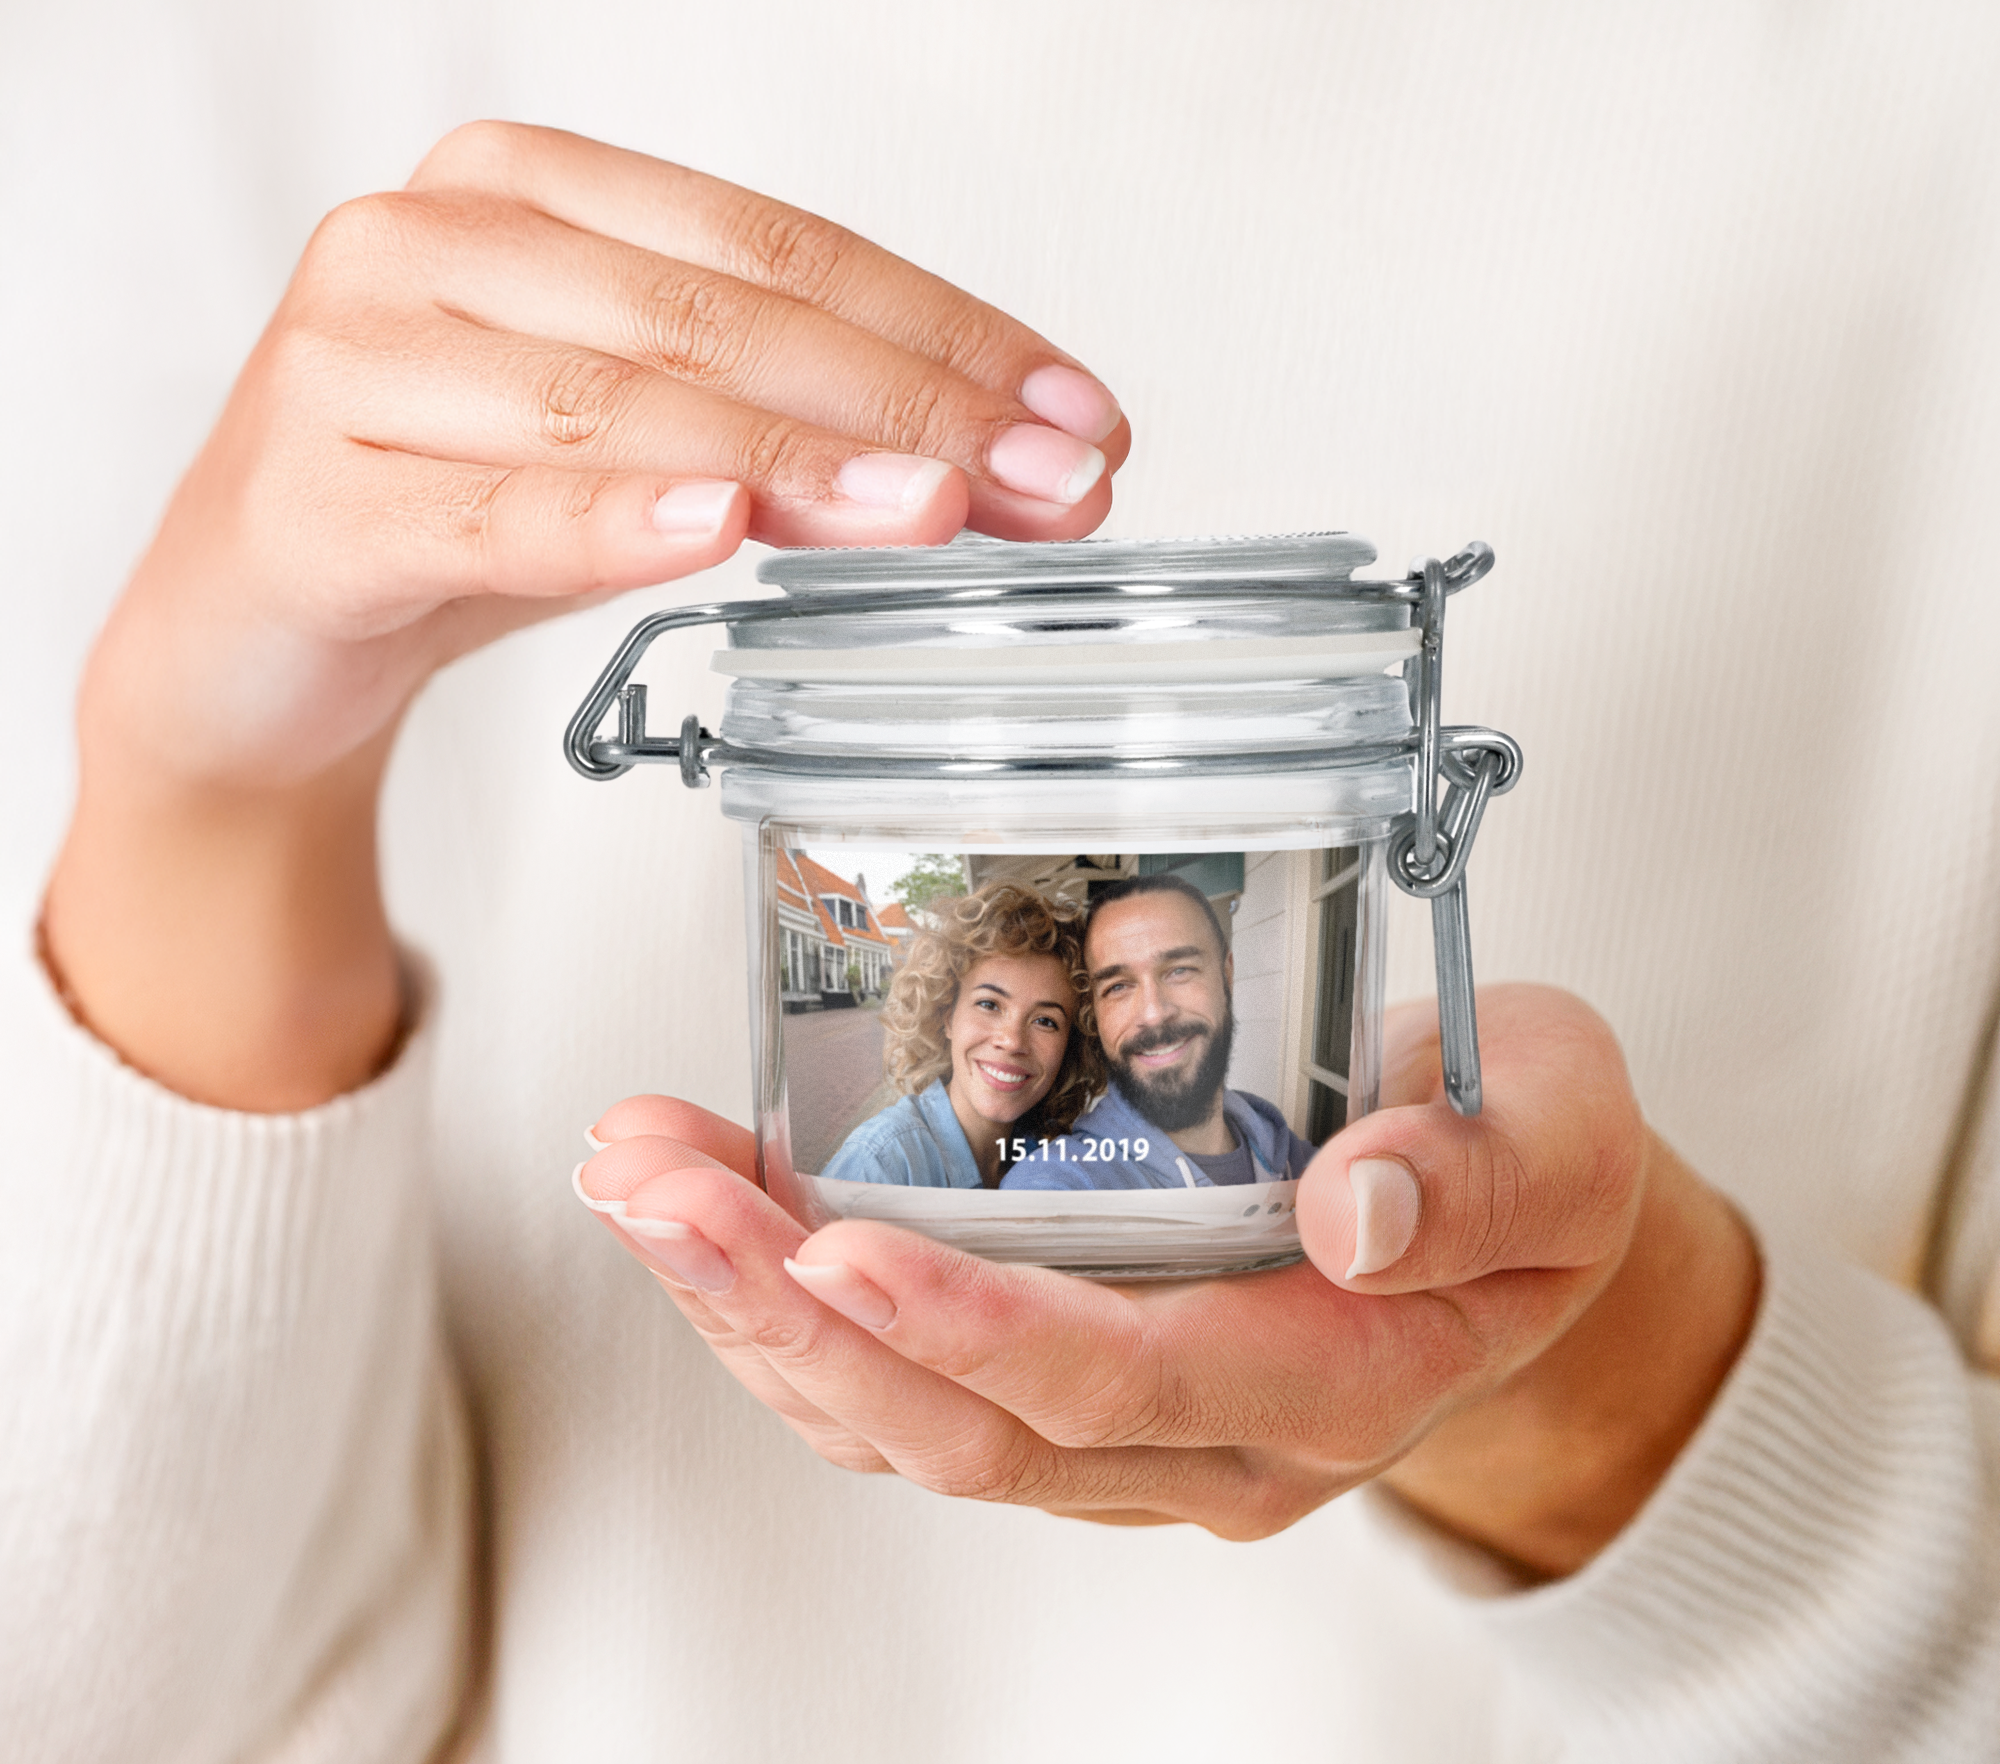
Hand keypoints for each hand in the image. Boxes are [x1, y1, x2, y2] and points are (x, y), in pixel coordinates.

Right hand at [43, 123, 1127, 1107]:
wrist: (251, 631)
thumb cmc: (459, 509)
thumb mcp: (631, 444)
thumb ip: (772, 420)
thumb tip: (986, 457)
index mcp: (526, 188)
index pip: (778, 248)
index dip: (945, 331)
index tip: (1075, 412)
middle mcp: (430, 240)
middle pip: (719, 319)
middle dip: (914, 405)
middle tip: (1051, 478)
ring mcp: (353, 360)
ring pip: (621, 408)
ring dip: (801, 465)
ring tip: (941, 508)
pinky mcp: (308, 499)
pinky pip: (488, 512)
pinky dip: (611, 522)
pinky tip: (717, 531)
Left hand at [578, 985, 1758, 1576]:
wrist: (1512, 1221)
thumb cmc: (1529, 1160)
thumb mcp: (1562, 1131)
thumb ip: (1481, 1174)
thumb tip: (1354, 1211)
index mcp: (1330, 1375)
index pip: (1122, 1382)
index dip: (970, 1330)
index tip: (835, 1245)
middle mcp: (1206, 1440)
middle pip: (964, 1428)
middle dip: (788, 1313)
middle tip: (655, 1190)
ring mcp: (1128, 1433)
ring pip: (902, 1422)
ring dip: (752, 1307)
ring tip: (638, 1177)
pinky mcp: (1070, 1388)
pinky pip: (903, 1388)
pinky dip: (790, 1309)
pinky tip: (710, 1215)